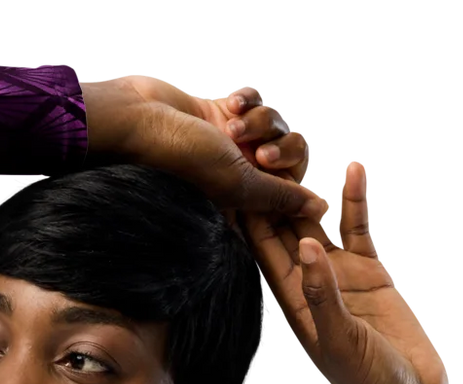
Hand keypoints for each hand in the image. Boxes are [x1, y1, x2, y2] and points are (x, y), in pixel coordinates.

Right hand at [82, 72, 331, 230]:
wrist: (142, 117)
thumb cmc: (184, 157)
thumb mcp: (240, 183)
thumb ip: (282, 196)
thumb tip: (321, 208)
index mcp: (247, 201)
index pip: (293, 192)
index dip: (293, 180)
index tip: (277, 174)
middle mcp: (243, 172)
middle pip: (294, 151)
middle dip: (281, 144)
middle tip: (258, 152)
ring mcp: (233, 140)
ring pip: (276, 118)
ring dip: (258, 118)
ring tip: (229, 124)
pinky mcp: (223, 110)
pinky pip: (256, 96)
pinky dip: (246, 96)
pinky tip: (227, 102)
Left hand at [241, 159, 455, 383]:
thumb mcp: (340, 346)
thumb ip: (322, 297)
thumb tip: (304, 245)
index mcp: (291, 305)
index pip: (261, 253)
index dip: (247, 215)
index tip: (231, 176)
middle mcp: (310, 284)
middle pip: (283, 228)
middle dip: (271, 190)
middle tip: (256, 143)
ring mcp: (341, 275)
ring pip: (319, 219)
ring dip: (309, 186)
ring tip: (298, 144)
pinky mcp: (372, 270)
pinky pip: (359, 226)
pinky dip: (356, 198)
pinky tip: (354, 166)